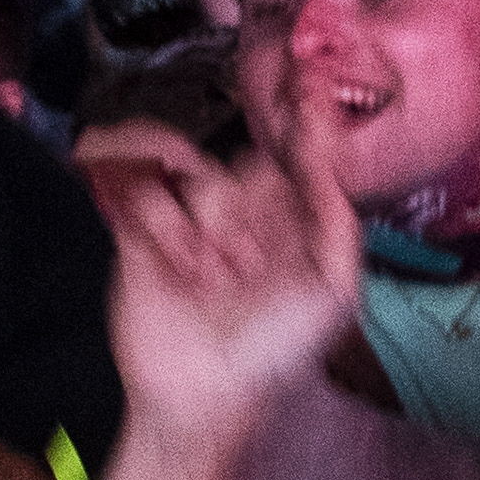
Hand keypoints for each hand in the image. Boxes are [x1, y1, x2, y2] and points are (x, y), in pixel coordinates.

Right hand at [101, 77, 358, 445]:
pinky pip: (146, 193)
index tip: (310, 83)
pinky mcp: (142, 236)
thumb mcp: (333, 291)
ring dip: (209, 224)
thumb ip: (338, 220)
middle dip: (249, 201)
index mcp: (293, 230)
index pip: (300, 160)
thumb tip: (330, 158)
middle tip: (244, 263)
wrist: (202, 396)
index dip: (306, 121)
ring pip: (199, 177)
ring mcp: (194, 227)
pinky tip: (177, 263)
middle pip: (246, 165)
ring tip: (210, 275)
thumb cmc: (276, 353)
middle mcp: (246, 222)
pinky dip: (161, 222)